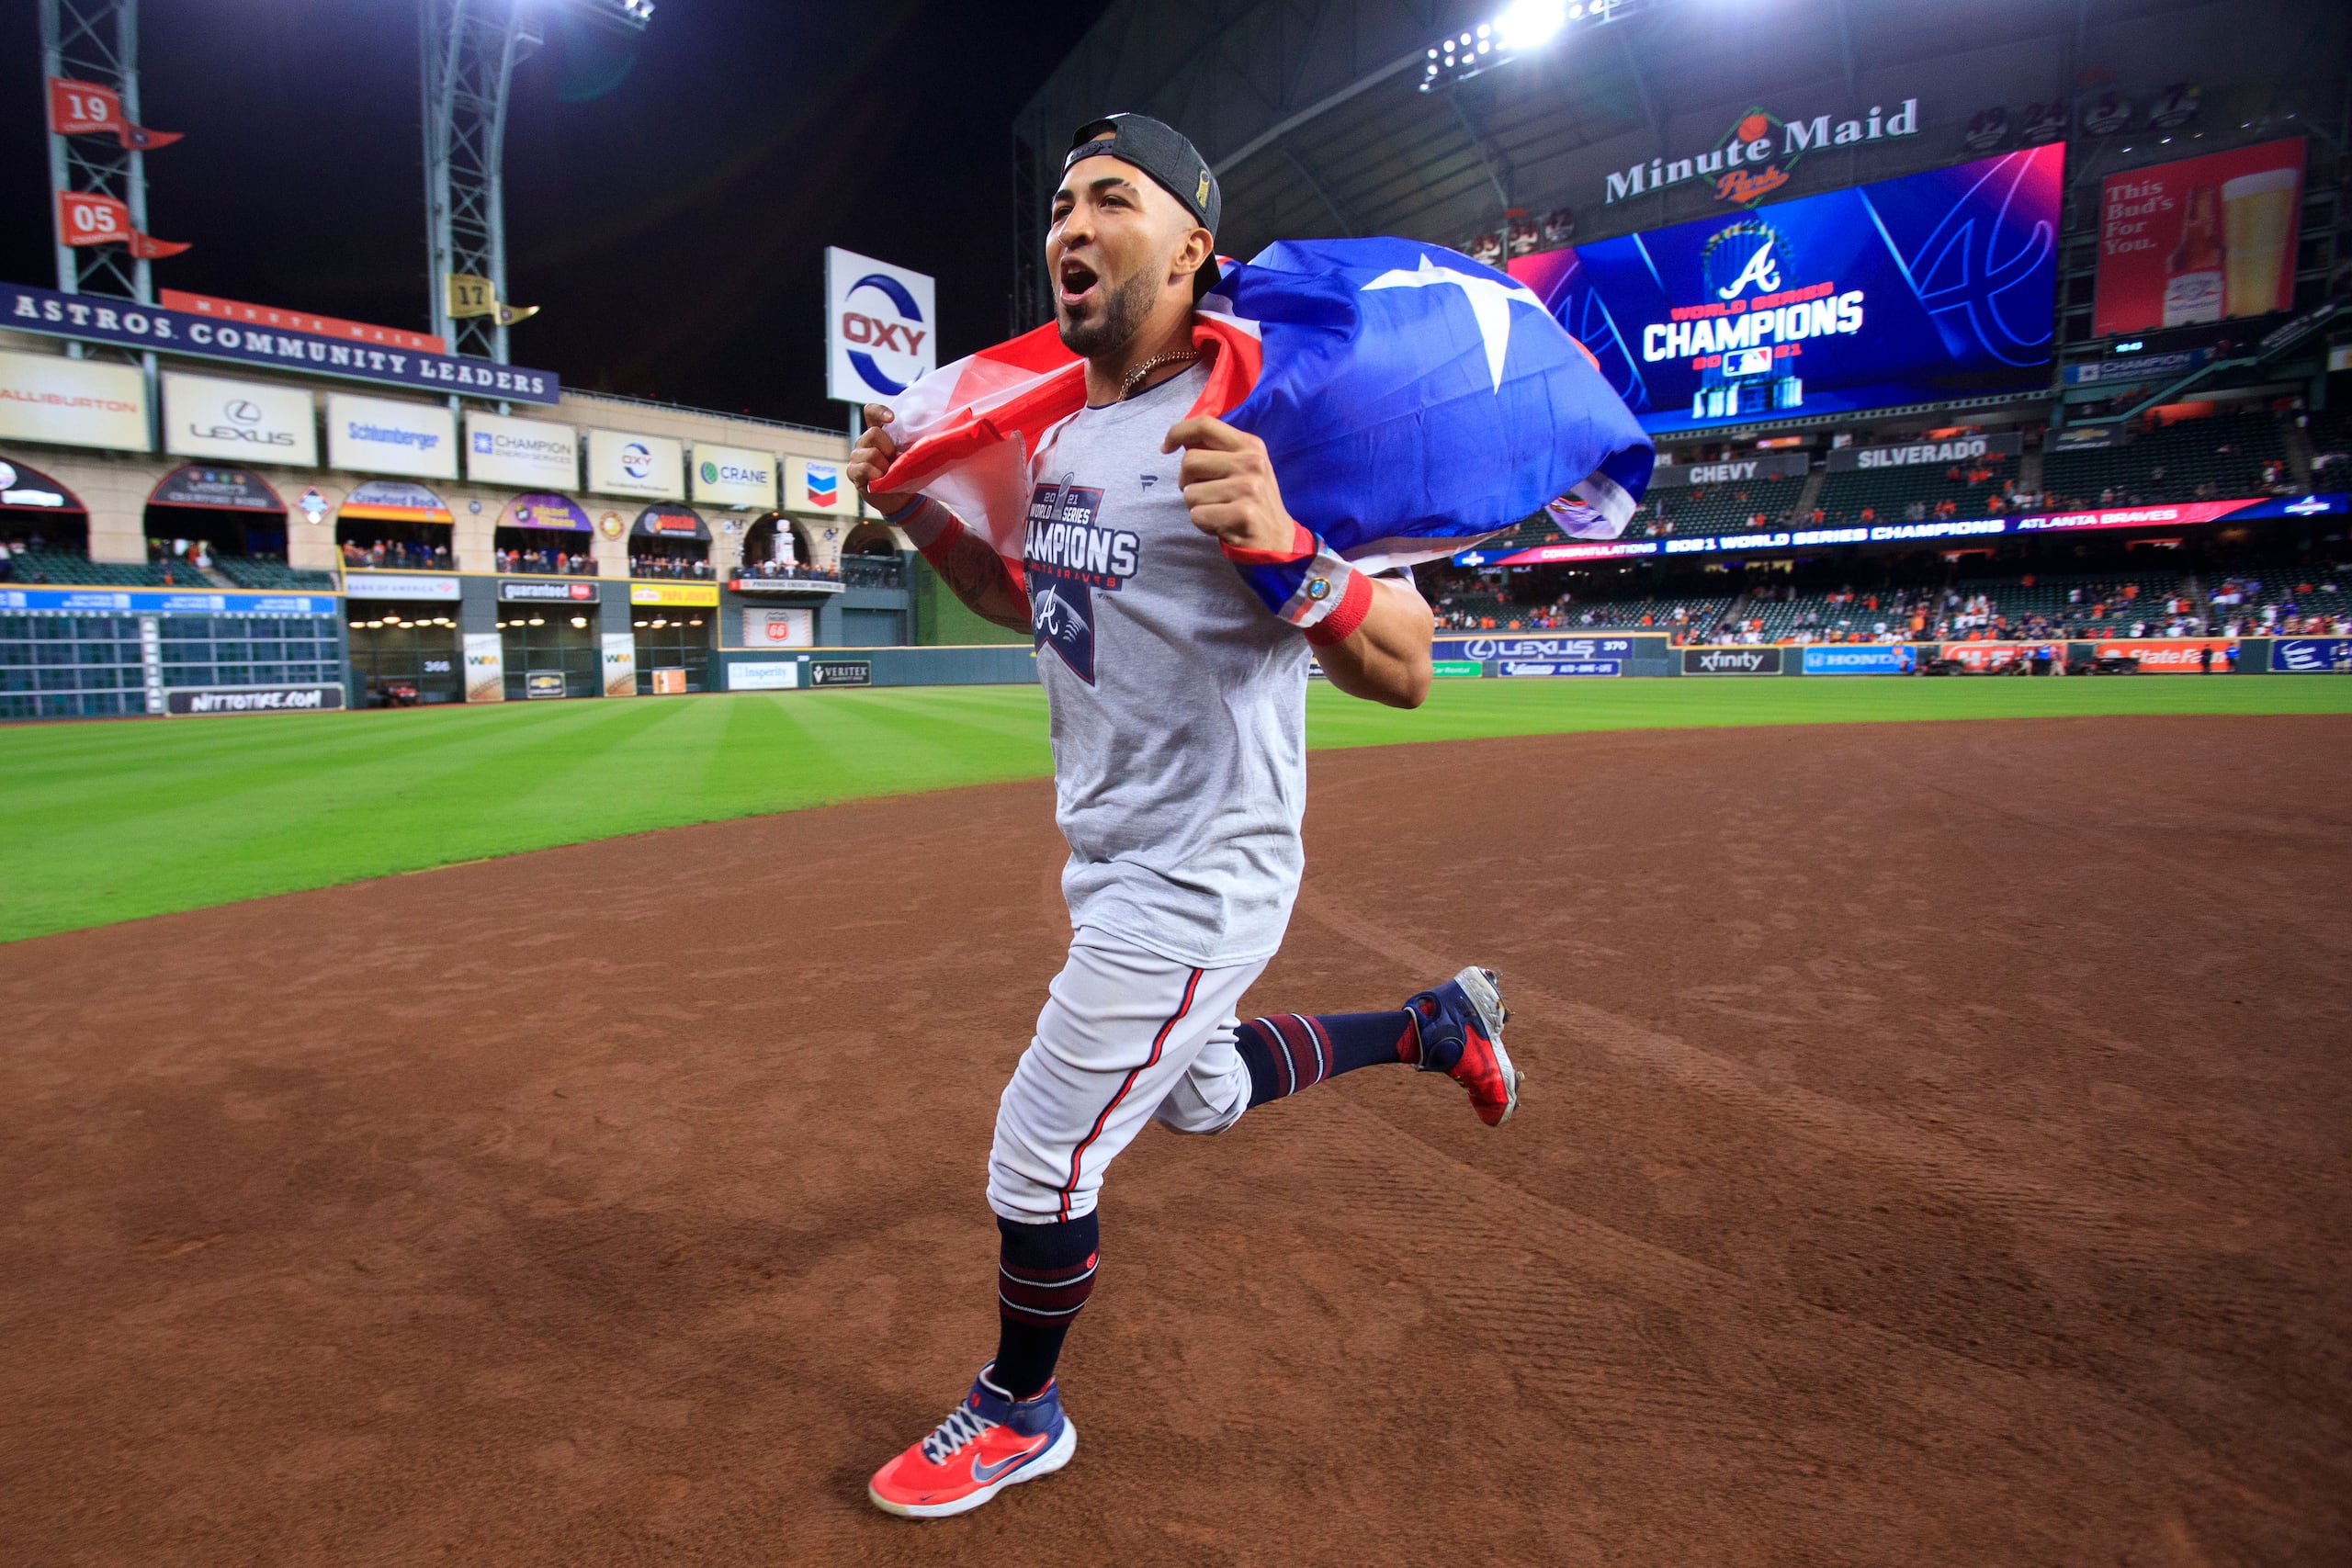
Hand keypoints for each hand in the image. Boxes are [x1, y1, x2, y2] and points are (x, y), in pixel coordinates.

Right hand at [847, 403, 913, 512]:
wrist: (899, 498)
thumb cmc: (905, 473)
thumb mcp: (910, 455)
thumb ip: (910, 442)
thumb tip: (926, 435)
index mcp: (878, 432)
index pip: (871, 412)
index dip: (879, 411)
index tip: (891, 418)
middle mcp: (864, 441)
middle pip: (874, 433)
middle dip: (889, 448)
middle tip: (896, 461)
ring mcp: (856, 456)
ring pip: (871, 453)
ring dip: (885, 466)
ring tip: (889, 473)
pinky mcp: (852, 471)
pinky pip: (864, 468)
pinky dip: (876, 474)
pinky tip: (881, 479)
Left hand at [1163, 416, 1301, 556]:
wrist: (1278, 539)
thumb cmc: (1252, 501)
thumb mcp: (1244, 467)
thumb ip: (1217, 451)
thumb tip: (1181, 439)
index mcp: (1250, 445)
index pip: (1204, 425)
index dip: (1177, 432)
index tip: (1165, 447)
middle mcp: (1251, 462)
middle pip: (1189, 461)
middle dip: (1185, 481)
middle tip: (1202, 494)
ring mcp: (1248, 488)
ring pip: (1190, 493)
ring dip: (1196, 507)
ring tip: (1218, 511)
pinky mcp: (1242, 514)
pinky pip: (1197, 515)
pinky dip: (1202, 524)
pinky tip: (1220, 525)